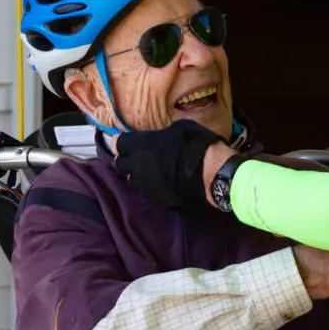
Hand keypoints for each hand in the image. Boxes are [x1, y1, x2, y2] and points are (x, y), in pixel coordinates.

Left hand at [110, 120, 226, 209]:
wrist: (212, 176)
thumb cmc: (197, 145)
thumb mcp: (180, 128)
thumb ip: (164, 133)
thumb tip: (162, 136)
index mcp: (140, 146)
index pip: (117, 144)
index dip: (122, 142)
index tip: (128, 141)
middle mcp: (137, 168)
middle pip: (120, 165)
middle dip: (127, 160)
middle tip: (139, 156)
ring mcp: (146, 187)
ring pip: (132, 182)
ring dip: (138, 176)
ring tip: (151, 172)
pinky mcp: (157, 201)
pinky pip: (148, 194)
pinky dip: (152, 189)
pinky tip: (164, 184)